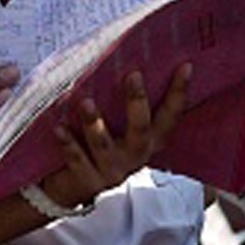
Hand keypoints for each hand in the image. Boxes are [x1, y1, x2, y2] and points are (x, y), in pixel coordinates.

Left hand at [39, 63, 192, 209]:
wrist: (73, 186)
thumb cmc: (98, 144)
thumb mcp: (119, 126)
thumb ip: (124, 103)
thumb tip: (127, 58)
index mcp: (149, 141)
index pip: (170, 116)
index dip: (179, 93)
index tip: (186, 66)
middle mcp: (135, 156)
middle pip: (141, 129)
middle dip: (137, 102)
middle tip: (133, 75)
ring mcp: (112, 170)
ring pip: (104, 146)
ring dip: (95, 124)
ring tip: (86, 102)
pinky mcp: (88, 180)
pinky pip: (77, 159)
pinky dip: (68, 143)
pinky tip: (58, 128)